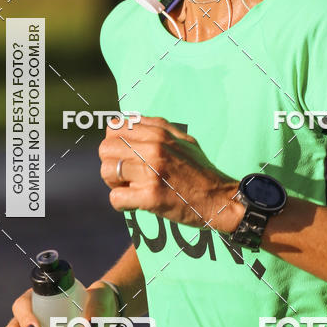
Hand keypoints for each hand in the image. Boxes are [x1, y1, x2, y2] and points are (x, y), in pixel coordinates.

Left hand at [98, 115, 242, 232]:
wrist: (221, 199)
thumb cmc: (201, 172)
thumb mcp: (183, 140)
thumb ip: (157, 129)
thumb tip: (128, 122)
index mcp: (159, 131)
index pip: (114, 128)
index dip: (115, 145)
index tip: (127, 158)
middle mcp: (154, 147)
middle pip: (104, 149)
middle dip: (111, 164)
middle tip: (127, 177)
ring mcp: (152, 171)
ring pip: (106, 171)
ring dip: (115, 184)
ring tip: (133, 189)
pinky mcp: (152, 196)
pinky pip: (116, 198)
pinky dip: (122, 204)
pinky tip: (137, 204)